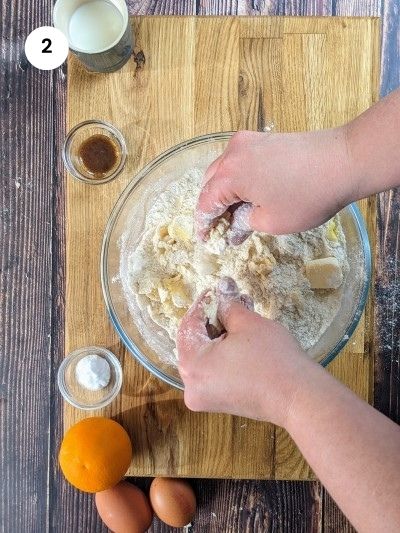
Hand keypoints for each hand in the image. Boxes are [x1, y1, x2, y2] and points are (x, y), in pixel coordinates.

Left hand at [177, 278, 313, 426]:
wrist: (299, 398)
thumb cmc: (272, 359)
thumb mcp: (247, 323)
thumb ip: (228, 304)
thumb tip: (223, 287)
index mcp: (192, 366)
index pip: (188, 326)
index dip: (203, 305)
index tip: (214, 291)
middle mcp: (192, 386)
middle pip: (197, 342)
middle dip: (216, 318)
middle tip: (231, 299)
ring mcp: (206, 397)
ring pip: (208, 355)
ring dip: (224, 334)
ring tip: (242, 313)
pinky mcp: (222, 402)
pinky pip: (217, 370)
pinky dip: (227, 352)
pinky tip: (243, 335)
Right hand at [196, 127, 354, 241]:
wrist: (344, 161)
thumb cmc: (307, 196)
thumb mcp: (272, 221)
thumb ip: (244, 224)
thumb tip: (234, 229)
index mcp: (229, 175)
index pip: (205, 202)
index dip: (203, 224)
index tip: (206, 240)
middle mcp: (232, 153)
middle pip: (210, 183)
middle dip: (212, 206)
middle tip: (221, 228)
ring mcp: (248, 141)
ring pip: (224, 170)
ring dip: (225, 192)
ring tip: (235, 214)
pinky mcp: (263, 139)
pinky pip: (239, 160)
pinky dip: (238, 178)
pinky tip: (249, 194)